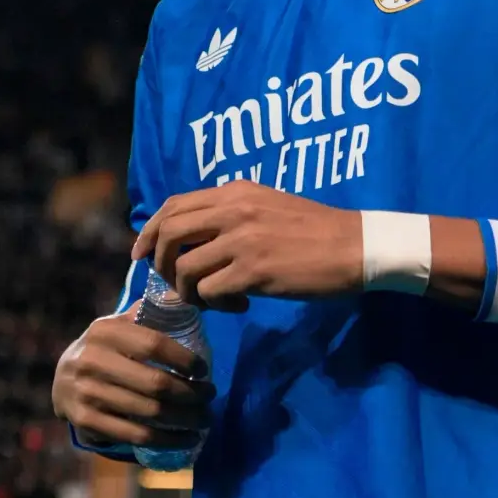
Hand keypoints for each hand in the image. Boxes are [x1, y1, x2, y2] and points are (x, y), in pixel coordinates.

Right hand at [52, 304, 215, 448]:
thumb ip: (148, 312)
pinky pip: (135, 435)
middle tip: (210, 397)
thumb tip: (185, 295)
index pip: (154, 344)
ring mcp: (86, 393)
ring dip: (184, 419)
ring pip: (149, 412)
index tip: (203, 370)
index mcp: (105, 331)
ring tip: (204, 419)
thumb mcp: (118, 325)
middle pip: (155, 383)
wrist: (61, 381)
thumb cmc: (104, 351)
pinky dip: (166, 440)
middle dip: (191, 393)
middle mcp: (92, 360)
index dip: (184, 359)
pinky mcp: (85, 422)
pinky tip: (186, 439)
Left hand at [132, 180, 362, 310]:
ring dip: (191, 291)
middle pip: (169, 234)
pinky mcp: (253, 271)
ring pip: (185, 269)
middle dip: (159, 264)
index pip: (173, 206)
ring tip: (215, 298)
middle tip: (172, 284)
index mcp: (235, 192)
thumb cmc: (317, 230)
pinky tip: (240, 305)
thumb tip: (193, 242)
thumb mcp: (268, 207)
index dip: (149, 232)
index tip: (141, 254)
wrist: (356, 246)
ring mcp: (242, 240)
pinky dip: (217, 304)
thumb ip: (232, 216)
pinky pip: (211, 292)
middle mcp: (233, 210)